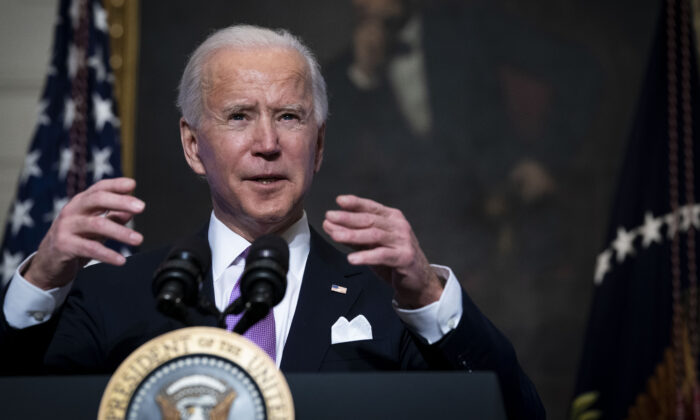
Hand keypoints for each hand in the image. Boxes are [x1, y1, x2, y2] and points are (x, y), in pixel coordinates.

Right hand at [24, 177, 144, 289]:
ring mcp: (66, 227)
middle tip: (142, 207)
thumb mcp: (96, 227)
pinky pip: (89, 248)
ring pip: (96, 224)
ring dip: (120, 232)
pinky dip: (107, 254)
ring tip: (139, 239)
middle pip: (97, 199)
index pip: (99, 188)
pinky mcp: (64, 245)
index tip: (132, 185)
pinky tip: (121, 260)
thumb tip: (131, 211)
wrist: (49, 261)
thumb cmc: (76, 239)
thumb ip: (112, 217)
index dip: (115, 185)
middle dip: (120, 202)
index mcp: (81, 203)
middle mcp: (72, 211)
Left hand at [323, 195, 442, 308]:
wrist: (418, 279)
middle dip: (348, 218)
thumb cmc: (393, 259)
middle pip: (370, 219)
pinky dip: (366, 256)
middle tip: (329, 216)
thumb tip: (330, 225)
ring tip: (335, 235)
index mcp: (392, 217)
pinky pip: (382, 255)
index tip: (339, 201)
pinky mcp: (405, 257)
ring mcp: (403, 241)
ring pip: (375, 235)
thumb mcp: (372, 245)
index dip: (355, 203)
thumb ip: (353, 235)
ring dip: (353, 234)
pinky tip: (352, 259)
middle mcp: (398, 226)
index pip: (371, 207)